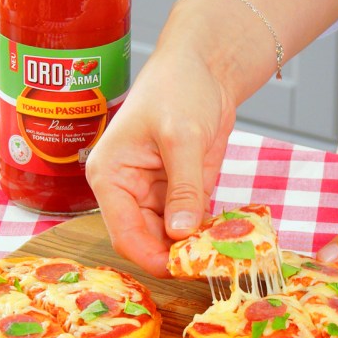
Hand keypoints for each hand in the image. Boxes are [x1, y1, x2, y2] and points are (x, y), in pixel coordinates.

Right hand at [87, 45, 234, 277]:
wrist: (205, 67)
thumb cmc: (178, 87)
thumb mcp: (183, 137)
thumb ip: (183, 187)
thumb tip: (180, 233)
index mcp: (110, 176)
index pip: (123, 233)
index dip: (150, 256)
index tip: (180, 270)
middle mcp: (127, 190)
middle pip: (145, 241)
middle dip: (174, 256)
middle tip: (209, 266)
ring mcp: (154, 194)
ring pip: (169, 238)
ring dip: (193, 247)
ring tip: (222, 253)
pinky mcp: (180, 193)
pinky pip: (190, 224)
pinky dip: (206, 233)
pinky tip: (227, 237)